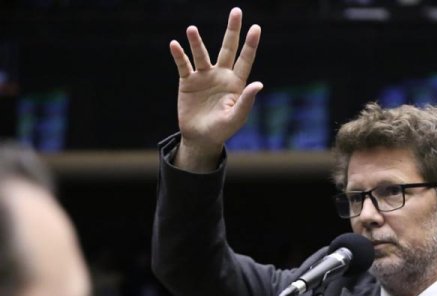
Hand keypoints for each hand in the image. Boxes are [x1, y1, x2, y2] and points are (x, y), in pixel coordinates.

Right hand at [169, 7, 262, 170]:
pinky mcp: (188, 82)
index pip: (245, 60)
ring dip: (196, 42)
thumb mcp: (236, 117)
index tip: (256, 27)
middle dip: (232, 30)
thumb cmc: (222, 129)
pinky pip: (183, 65)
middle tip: (236, 11)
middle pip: (228, 48)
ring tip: (191, 30)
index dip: (251, 45)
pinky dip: (178, 55)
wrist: (201, 138)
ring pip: (201, 54)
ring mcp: (204, 77)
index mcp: (236, 83)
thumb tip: (259, 84)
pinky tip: (175, 45)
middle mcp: (221, 75)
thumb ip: (246, 101)